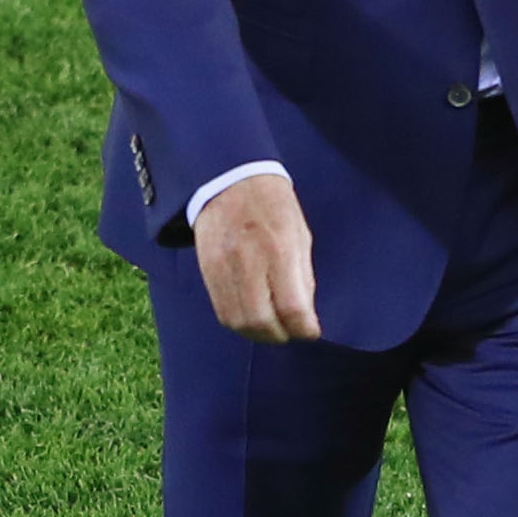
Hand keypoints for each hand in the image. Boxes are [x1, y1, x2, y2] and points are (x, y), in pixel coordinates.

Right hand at [194, 172, 320, 344]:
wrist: (230, 180)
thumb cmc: (273, 207)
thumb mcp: (300, 235)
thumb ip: (303, 277)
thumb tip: (305, 315)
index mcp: (280, 249)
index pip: (292, 307)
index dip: (304, 328)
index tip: (311, 331)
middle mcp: (249, 261)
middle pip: (262, 322)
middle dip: (281, 336)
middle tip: (291, 333)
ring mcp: (224, 267)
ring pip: (239, 322)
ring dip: (259, 334)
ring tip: (272, 329)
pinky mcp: (206, 270)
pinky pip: (221, 311)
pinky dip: (239, 323)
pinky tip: (252, 318)